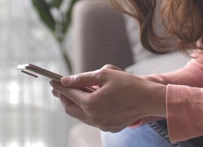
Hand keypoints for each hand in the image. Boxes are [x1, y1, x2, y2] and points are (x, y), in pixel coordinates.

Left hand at [50, 65, 166, 131]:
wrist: (149, 99)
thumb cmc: (129, 84)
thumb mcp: (105, 75)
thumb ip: (83, 78)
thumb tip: (66, 80)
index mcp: (91, 103)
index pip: (68, 94)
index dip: (59, 86)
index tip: (53, 80)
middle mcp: (93, 117)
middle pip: (70, 109)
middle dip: (63, 98)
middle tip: (60, 88)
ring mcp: (101, 125)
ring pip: (80, 116)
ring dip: (75, 105)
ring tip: (74, 93)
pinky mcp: (109, 128)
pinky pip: (92, 120)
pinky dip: (87, 111)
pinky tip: (90, 101)